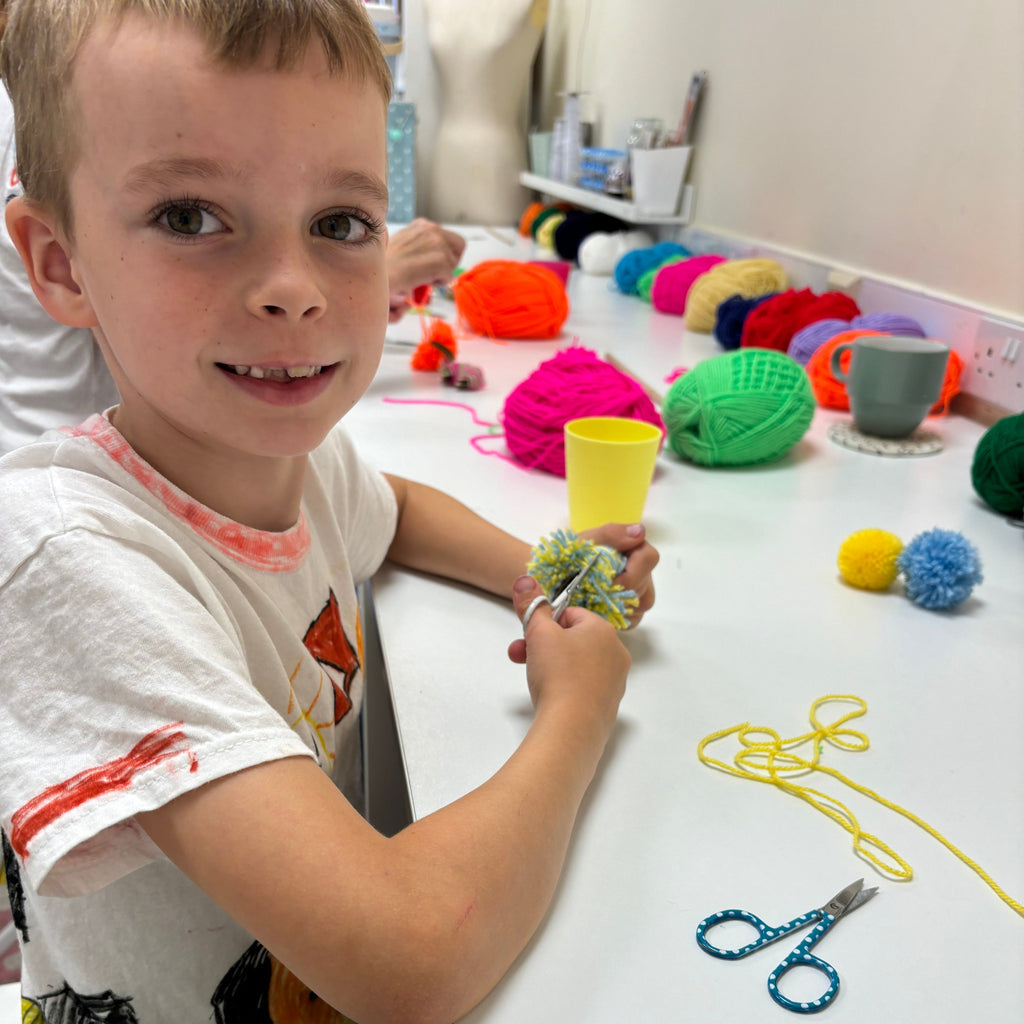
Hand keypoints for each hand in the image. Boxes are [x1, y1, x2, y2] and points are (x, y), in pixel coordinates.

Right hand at [386, 218, 465, 320]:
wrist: (374, 275)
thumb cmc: (383, 266)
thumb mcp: (402, 248)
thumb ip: (419, 248)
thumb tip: (431, 260)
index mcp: (422, 225)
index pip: (449, 238)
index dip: (445, 254)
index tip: (433, 266)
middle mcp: (431, 229)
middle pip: (458, 246)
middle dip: (449, 262)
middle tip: (432, 274)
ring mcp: (436, 242)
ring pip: (453, 262)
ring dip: (441, 274)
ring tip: (421, 278)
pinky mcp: (440, 259)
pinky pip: (449, 275)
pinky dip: (438, 283)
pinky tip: (421, 282)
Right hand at [507, 576, 628, 727]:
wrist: (571, 728)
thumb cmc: (558, 674)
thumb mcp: (539, 633)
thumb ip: (532, 604)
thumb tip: (525, 579)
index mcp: (603, 630)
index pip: (570, 614)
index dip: (546, 623)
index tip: (529, 635)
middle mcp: (616, 652)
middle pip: (573, 639)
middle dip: (542, 645)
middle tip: (520, 655)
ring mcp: (614, 681)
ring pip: (577, 663)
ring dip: (551, 664)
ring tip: (532, 677)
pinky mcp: (608, 705)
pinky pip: (582, 686)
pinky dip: (564, 686)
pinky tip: (550, 696)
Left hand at [579, 523, 658, 627]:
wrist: (558, 578)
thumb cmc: (573, 556)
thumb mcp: (586, 540)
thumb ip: (612, 534)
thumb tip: (639, 532)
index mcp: (635, 549)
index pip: (648, 558)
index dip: (632, 570)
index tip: (611, 580)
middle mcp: (643, 573)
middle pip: (643, 585)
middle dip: (618, 590)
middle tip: (593, 591)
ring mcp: (640, 595)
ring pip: (638, 605)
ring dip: (614, 603)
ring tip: (592, 598)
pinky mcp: (633, 615)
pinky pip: (631, 620)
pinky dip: (612, 617)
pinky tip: (597, 609)